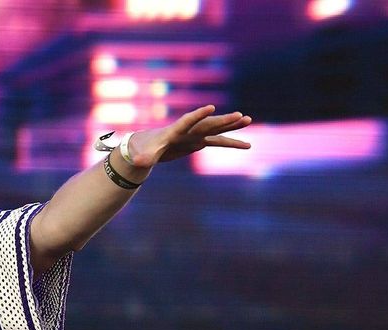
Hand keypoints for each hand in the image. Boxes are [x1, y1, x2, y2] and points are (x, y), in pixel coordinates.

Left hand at [126, 105, 251, 167]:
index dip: (198, 115)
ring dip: (232, 127)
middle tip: (240, 116)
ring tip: (249, 121)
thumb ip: (144, 157)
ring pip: (217, 130)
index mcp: (174, 130)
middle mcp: (188, 130)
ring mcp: (195, 135)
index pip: (187, 121)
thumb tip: (139, 163)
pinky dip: (232, 143)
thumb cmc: (143, 150)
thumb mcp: (143, 155)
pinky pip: (219, 142)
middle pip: (208, 124)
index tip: (211, 108)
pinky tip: (247, 145)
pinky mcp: (199, 142)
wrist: (146, 148)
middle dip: (223, 120)